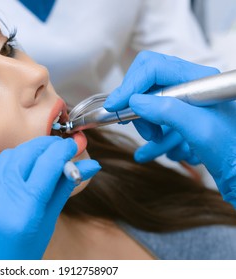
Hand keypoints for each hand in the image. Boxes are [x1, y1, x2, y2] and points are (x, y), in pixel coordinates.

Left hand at [0, 136, 100, 258]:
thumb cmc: (20, 257)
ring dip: (27, 153)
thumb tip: (89, 165)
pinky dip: (7, 165)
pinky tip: (16, 173)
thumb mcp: (47, 225)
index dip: (64, 149)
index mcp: (24, 210)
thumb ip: (64, 190)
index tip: (73, 144)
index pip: (49, 164)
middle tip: (59, 148)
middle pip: (27, 153)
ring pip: (7, 156)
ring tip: (39, 161)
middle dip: (47, 145)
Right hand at [104, 51, 235, 207]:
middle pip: (148, 82)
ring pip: (149, 104)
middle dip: (138, 105)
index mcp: (198, 79)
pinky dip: (153, 138)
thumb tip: (134, 101)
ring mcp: (186, 102)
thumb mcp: (201, 129)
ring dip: (147, 125)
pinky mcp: (182, 118)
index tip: (114, 105)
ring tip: (157, 142)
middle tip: (141, 128)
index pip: (153, 67)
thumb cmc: (231, 151)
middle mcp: (191, 86)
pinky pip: (157, 122)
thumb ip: (167, 110)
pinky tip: (151, 152)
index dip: (130, 84)